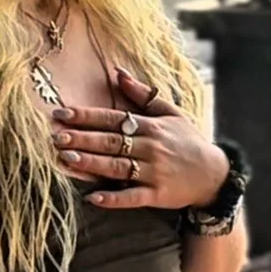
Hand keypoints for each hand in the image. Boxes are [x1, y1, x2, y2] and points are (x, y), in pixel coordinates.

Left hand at [51, 67, 229, 209]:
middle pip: (111, 142)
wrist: (213, 174)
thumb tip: (118, 72)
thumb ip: (143, 94)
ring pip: (117, 168)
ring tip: (66, 159)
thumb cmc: (187, 140)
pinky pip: (132, 197)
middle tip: (56, 136)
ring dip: (91, 164)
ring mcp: (154, 172)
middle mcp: (151, 147)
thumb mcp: (170, 112)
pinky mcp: (157, 195)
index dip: (87, 116)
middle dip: (82, 138)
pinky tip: (92, 197)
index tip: (62, 113)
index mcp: (151, 126)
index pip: (113, 118)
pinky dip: (113, 198)